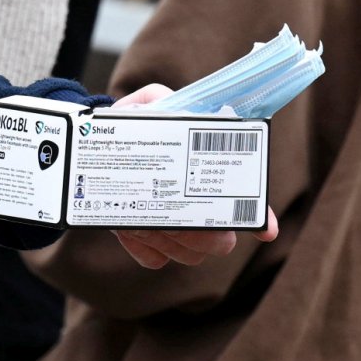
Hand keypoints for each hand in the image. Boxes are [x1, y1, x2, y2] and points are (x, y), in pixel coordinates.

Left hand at [105, 84, 282, 269]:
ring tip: (145, 215)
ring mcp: (173, 230)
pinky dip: (144, 246)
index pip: (245, 202)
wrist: (95, 149)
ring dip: (170, 239)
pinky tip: (130, 225)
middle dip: (202, 232)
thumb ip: (161, 100)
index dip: (259, 217)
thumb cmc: (131, 124)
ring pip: (189, 255)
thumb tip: (173, 109)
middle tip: (176, 213)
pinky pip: (154, 259)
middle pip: (219, 241)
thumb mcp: (146, 104)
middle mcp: (197, 207)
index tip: (264, 230)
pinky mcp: (146, 243)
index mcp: (206, 172)